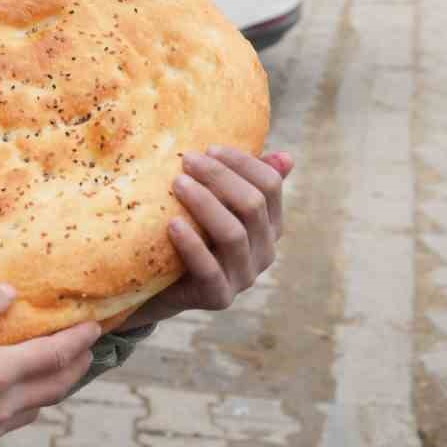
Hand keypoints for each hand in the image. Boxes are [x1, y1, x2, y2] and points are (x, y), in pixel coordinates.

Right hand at [0, 286, 100, 446]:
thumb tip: (9, 293)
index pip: (52, 357)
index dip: (77, 340)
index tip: (94, 325)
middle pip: (55, 387)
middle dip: (77, 364)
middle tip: (88, 345)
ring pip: (37, 407)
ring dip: (56, 384)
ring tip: (60, 364)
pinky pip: (16, 420)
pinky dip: (31, 401)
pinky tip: (19, 389)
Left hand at [119, 148, 292, 328]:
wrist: (160, 280)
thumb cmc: (191, 229)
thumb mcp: (215, 201)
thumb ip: (244, 179)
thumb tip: (286, 157)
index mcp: (270, 223)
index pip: (270, 185)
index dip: (242, 162)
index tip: (209, 148)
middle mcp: (264, 251)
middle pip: (252, 205)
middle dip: (219, 177)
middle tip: (186, 159)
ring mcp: (244, 276)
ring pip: (233, 234)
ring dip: (204, 203)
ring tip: (177, 183)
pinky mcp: (219, 297)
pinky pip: (209, 270)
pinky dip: (191, 244)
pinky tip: (172, 224)